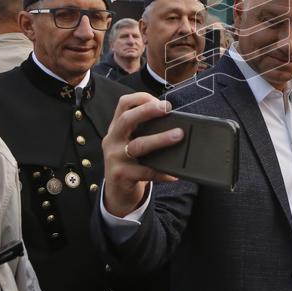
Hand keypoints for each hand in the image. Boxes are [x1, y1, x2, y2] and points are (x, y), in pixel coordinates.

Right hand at [102, 93, 182, 217]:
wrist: (117, 192)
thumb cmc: (130, 162)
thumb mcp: (130, 143)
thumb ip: (144, 131)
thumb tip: (175, 124)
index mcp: (116, 128)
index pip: (123, 104)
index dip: (141, 98)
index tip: (160, 101)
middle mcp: (112, 140)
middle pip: (127, 119)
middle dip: (148, 111)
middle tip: (168, 109)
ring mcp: (115, 158)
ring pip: (138, 145)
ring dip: (161, 139)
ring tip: (178, 136)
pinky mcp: (121, 175)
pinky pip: (145, 172)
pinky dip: (161, 172)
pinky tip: (173, 174)